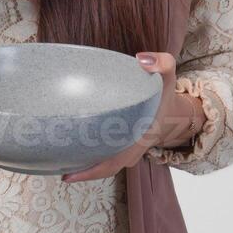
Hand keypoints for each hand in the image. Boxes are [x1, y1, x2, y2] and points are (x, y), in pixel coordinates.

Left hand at [60, 51, 203, 182]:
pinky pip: (106, 160)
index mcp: (142, 137)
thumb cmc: (164, 94)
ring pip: (105, 166)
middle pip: (106, 168)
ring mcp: (129, 153)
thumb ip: (162, 62)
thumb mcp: (169, 75)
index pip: (116, 159)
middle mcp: (134, 150)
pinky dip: (91, 161)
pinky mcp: (123, 149)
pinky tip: (72, 156)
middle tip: (60, 173)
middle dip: (83, 173)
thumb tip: (141, 59)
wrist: (172, 111)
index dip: (94, 168)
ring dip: (85, 168)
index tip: (71, 172)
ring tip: (60, 167)